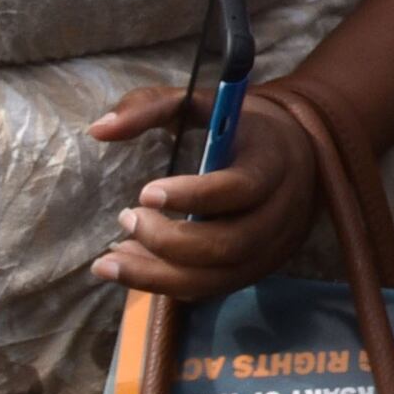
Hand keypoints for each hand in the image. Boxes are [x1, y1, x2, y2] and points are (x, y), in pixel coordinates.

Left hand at [87, 85, 323, 298]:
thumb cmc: (238, 126)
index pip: (241, 189)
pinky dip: (166, 284)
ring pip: (215, 278)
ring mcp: (273, 247)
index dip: (192, 196)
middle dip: (167, 240)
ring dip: (156, 274)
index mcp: (273, 161)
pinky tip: (134, 265)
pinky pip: (210, 289)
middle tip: (126, 218)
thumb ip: (151, 107)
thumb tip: (99, 129)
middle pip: (228, 244)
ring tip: (109, 260)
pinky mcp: (258, 270)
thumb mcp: (201, 103)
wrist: (294, 154)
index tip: (145, 192)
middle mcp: (281, 210)